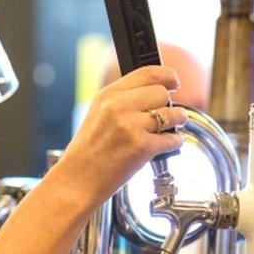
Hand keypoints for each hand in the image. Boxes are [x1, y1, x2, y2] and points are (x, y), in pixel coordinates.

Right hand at [54, 66, 187, 204]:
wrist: (76, 180)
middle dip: (168, 105)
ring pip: (172, 114)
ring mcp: (131, 126)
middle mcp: (119, 106)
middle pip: (162, 93)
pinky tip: (167, 146)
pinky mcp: (141, 147)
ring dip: (176, 122)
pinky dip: (175, 142)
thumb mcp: (98, 114)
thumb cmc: (87, 153)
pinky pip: (173, 139)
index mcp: (108, 95)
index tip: (174, 82)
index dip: (167, 76)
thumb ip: (122, 101)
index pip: (148, 73)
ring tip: (169, 130)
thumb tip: (154, 93)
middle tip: (165, 116)